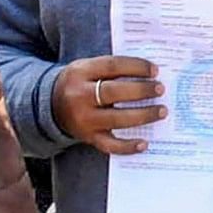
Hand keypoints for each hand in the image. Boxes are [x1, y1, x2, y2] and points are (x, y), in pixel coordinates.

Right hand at [51, 54, 165, 154]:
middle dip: (141, 91)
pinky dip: (128, 146)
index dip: (136, 67)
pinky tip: (144, 143)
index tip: (155, 70)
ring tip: (162, 111)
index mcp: (80, 72)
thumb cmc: (79, 83)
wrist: (50, 106)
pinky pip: (110, 145)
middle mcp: (79, 96)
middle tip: (160, 89)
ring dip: (143, 115)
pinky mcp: (88, 137)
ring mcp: (83, 119)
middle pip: (115, 92)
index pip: (112, 66)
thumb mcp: (87, 68)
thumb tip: (150, 73)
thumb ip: (112, 68)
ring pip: (117, 119)